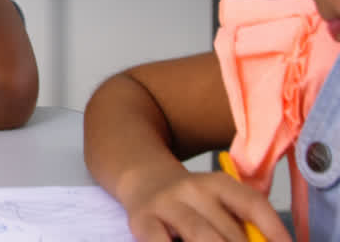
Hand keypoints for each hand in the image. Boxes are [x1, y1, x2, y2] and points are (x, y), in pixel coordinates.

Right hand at [120, 166, 291, 241]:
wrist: (144, 181)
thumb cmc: (191, 203)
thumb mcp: (217, 203)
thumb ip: (239, 225)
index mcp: (218, 184)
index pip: (253, 205)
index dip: (274, 230)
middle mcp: (192, 189)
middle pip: (229, 233)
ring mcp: (166, 205)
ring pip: (201, 237)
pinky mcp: (142, 221)